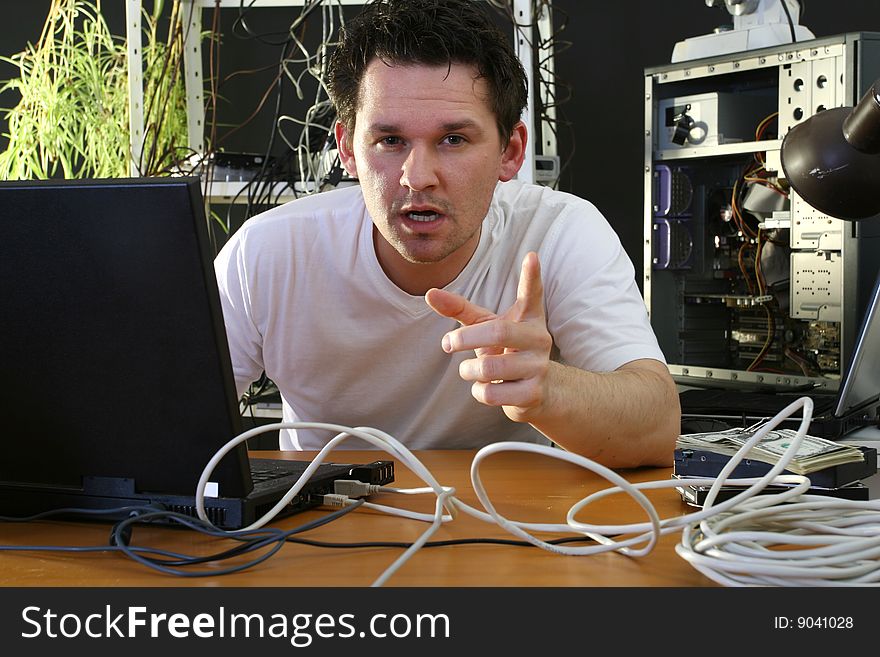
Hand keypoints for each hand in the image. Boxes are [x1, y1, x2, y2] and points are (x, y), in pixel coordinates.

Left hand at [425, 251, 552, 422]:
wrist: (537, 392)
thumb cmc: (506, 350)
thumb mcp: (485, 326)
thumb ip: (460, 310)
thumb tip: (430, 293)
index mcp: (528, 318)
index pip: (532, 293)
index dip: (532, 276)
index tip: (531, 256)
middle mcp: (539, 339)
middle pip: (498, 332)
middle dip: (465, 339)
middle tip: (447, 344)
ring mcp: (539, 367)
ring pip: (490, 368)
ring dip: (468, 370)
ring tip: (469, 370)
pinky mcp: (534, 393)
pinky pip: (492, 393)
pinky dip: (478, 391)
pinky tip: (484, 388)